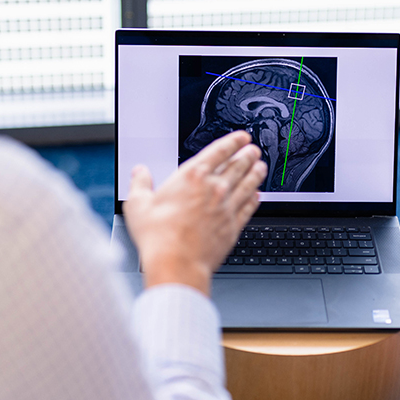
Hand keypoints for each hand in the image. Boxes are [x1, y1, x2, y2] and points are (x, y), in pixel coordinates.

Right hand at [124, 131, 266, 294]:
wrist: (177, 263)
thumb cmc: (158, 235)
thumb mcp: (138, 205)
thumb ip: (140, 184)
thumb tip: (139, 172)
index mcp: (192, 177)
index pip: (219, 151)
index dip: (233, 141)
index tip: (242, 137)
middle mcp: (214, 188)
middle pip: (237, 166)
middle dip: (248, 155)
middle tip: (254, 150)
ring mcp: (226, 207)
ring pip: (247, 185)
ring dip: (256, 174)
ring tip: (262, 167)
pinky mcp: (233, 227)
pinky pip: (248, 208)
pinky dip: (254, 200)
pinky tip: (257, 196)